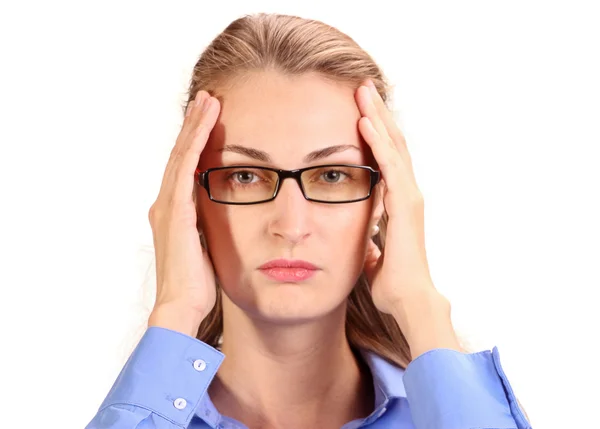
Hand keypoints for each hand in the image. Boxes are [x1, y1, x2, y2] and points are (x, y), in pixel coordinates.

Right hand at [147, 90, 219, 335]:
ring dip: (196, 125)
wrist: (182, 307)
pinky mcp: (175, 210)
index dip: (197, 142)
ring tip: (208, 100)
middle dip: (195, 125)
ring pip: (182, 155)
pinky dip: (196, 141)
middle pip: (181, 155)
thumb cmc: (198, 285)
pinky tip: (206, 121)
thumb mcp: (209, 248)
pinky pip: (186, 167)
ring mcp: (168, 205)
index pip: (186, 168)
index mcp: (174, 213)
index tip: (210, 121)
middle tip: (208, 99)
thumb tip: (231, 217)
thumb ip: (213, 227)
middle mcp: (166, 204)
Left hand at [355, 80, 459, 355]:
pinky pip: (389, 165)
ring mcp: (408, 196)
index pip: (387, 158)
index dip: (375, 132)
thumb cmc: (393, 280)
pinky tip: (365, 121)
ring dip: (377, 117)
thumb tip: (366, 243)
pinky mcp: (404, 203)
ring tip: (363, 91)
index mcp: (399, 201)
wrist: (407, 299)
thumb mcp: (374, 253)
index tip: (360, 110)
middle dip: (376, 113)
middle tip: (362, 87)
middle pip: (392, 143)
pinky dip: (377, 142)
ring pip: (392, 146)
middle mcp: (407, 193)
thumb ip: (371, 241)